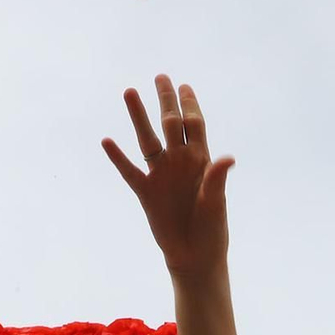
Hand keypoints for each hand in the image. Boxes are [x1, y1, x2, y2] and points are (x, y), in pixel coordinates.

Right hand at [103, 75, 233, 279]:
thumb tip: (227, 158)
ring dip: (139, 117)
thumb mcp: (216, 204)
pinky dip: (118, 157)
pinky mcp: (146, 193)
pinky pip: (129, 171)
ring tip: (129, 92)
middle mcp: (179, 163)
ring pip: (147, 140)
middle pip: (170, 125)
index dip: (190, 106)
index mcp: (200, 162)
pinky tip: (107, 141)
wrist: (195, 257)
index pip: (195, 126)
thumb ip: (216, 179)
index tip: (184, 86)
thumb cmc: (212, 231)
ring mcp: (161, 176)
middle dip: (166, 101)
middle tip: (160, 77)